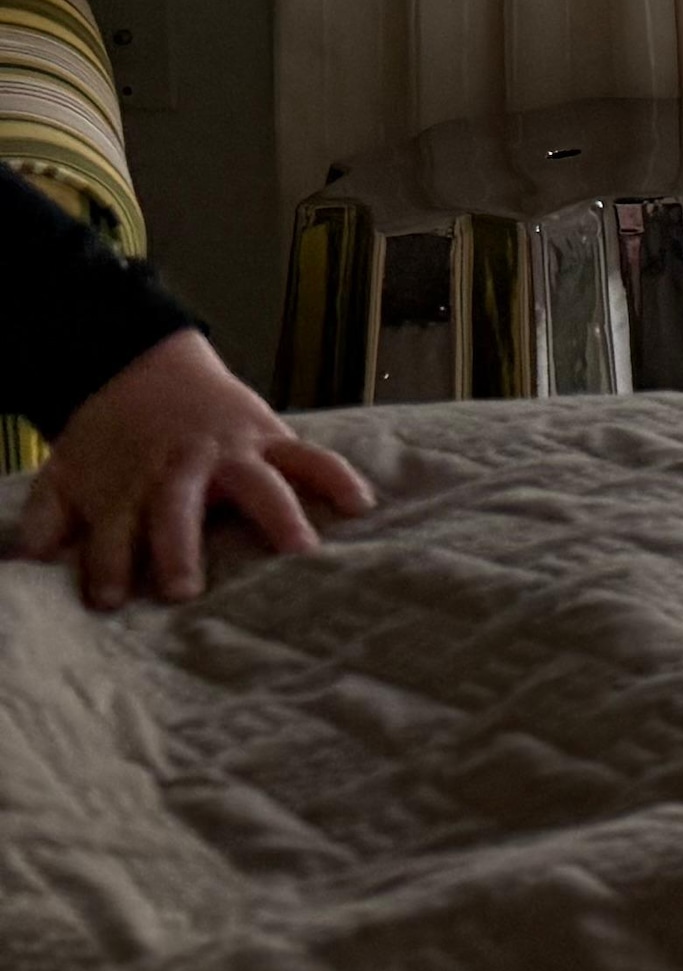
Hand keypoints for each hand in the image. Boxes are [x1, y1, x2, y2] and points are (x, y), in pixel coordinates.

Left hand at [15, 331, 375, 608]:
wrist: (140, 369)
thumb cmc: (104, 441)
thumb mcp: (62, 475)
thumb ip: (46, 520)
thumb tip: (26, 564)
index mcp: (130, 486)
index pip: (114, 533)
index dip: (108, 567)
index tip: (108, 602)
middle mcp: (181, 470)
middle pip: (180, 510)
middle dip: (181, 549)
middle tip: (186, 590)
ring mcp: (231, 451)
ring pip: (257, 483)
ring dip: (278, 515)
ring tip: (300, 550)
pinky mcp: (270, 436)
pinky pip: (311, 456)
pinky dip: (338, 476)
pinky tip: (361, 504)